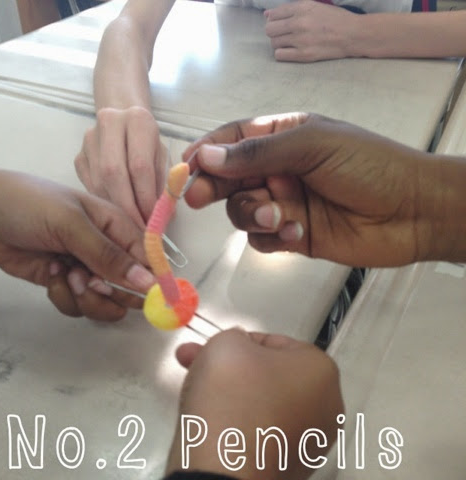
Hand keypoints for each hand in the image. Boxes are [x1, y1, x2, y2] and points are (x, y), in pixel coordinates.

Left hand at [0, 169, 154, 320]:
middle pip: (129, 287)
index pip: (148, 259)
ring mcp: (86, 268)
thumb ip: (109, 256)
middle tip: (88, 283)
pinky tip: (49, 274)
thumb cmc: (27, 204)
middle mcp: (106, 250)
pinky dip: (63, 296)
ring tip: (63, 274)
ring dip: (84, 297)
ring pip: (104, 302)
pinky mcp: (65, 283)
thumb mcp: (71, 224)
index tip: (147, 299)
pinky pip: (78, 305)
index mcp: (116, 227)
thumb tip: (148, 282)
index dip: (151, 281)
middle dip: (110, 292)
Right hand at [74, 106, 167, 226]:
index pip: (140, 166)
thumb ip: (166, 184)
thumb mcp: (163, 158)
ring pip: (100, 183)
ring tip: (131, 228)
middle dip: (128, 208)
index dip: (146, 198)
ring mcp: (90, 141)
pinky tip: (117, 217)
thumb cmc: (148, 144)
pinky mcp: (79, 157)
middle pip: (114, 174)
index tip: (152, 221)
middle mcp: (110, 124)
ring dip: (115, 210)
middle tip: (139, 230)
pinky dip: (105, 206)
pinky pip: (91, 187)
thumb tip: (166, 215)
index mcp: (138, 121)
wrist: (123, 121)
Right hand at [167, 329, 342, 479]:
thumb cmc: (233, 397)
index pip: (274, 342)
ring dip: (231, 393)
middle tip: (196, 361)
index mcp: (321, 370)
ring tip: (200, 393)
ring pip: (262, 402)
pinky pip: (260, 431)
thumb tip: (236, 347)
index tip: (214, 347)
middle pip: (268, 374)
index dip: (239, 341)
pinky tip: (212, 421)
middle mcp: (325, 407)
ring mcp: (310, 441)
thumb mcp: (227, 343)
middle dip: (229, 366)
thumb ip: (235, 335)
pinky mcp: (289, 466)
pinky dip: (238, 423)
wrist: (222, 468)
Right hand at [184, 112, 441, 266]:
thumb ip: (257, 154)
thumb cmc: (366, 165)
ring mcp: (283, 204)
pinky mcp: (291, 234)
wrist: (409, 211)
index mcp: (282, 138)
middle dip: (213, 187)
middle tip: (197, 197)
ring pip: (242, 211)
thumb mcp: (311, 146)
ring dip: (252, 213)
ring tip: (278, 214)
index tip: (186, 167)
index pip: (232, 140)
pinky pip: (262, 238)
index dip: (207, 152)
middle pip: (228, 178)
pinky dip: (271, 236)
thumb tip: (207, 155)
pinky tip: (295, 232)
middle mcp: (277, 170)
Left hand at [264, 0, 358, 61]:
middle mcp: (299, 23)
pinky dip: (282, 53)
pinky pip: (280, 55)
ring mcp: (300, 40)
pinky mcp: (303, 55)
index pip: (274, 14)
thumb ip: (291, 9)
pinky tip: (290, 51)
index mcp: (302, 7)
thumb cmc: (334, 19)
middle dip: (274, 32)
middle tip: (283, 34)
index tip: (279, 24)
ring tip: (288, 43)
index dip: (273, 20)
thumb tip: (267, 15)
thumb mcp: (314, 6)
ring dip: (278, 43)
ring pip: (274, 43)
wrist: (352, 34)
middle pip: (270, 30)